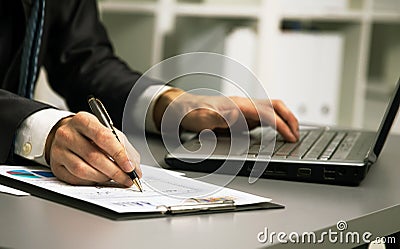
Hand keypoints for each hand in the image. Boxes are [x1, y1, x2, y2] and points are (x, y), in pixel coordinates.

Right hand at [45, 112, 140, 185]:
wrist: (66, 134)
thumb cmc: (91, 134)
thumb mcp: (110, 134)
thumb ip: (125, 149)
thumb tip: (135, 168)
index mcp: (83, 120)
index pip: (103, 137)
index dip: (119, 154)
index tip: (129, 167)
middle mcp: (68, 133)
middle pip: (93, 156)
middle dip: (115, 171)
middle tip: (126, 178)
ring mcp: (58, 150)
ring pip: (83, 170)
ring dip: (103, 177)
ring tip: (113, 178)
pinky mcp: (55, 166)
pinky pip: (75, 179)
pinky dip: (91, 181)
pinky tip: (99, 178)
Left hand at [154, 89, 298, 141]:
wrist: (181, 108)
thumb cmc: (190, 113)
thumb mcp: (200, 118)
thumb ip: (217, 117)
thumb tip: (234, 114)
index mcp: (236, 105)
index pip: (266, 112)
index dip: (281, 124)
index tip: (290, 136)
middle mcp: (243, 104)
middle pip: (274, 105)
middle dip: (289, 118)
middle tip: (297, 134)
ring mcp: (243, 108)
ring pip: (271, 109)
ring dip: (284, 119)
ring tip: (291, 134)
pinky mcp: (242, 114)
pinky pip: (264, 116)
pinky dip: (275, 123)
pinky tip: (276, 133)